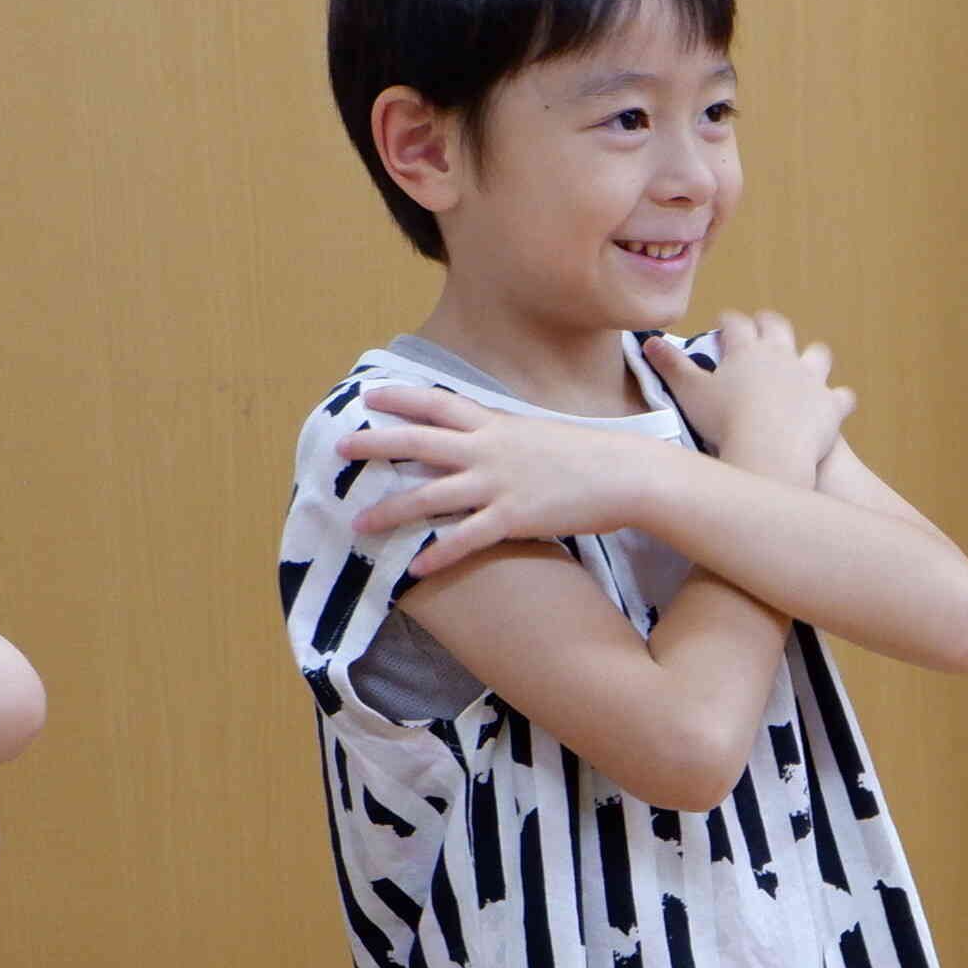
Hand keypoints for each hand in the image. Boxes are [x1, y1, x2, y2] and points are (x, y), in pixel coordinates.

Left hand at [342, 382, 662, 570]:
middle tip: (340, 449)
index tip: (371, 398)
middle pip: (418, 443)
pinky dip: (436, 555)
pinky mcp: (513, 518)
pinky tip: (414, 570)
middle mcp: (488, 450)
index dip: (401, 399)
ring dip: (389, 511)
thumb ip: (510, 438)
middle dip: (375, 445)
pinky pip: (465, 539)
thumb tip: (492, 440)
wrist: (627, 474)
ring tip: (358, 524)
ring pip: (429, 496)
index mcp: (497, 425)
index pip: (438, 404)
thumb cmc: (592, 456)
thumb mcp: (543, 434)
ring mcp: (498, 484)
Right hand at [660, 312, 852, 483]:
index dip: (729, 321)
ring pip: (817, 355)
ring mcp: (811, 378)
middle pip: (778, 327)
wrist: (768, 450)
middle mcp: (782, 355)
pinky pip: (841, 396)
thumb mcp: (689, 392)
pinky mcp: (831, 405)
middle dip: (768, 323)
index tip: (724, 322)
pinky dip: (839, 399)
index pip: (736, 323)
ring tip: (805, 361)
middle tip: (761, 324)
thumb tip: (649, 342)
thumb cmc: (723, 421)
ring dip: (812, 355)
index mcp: (746, 349)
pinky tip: (836, 402)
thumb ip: (671, 366)